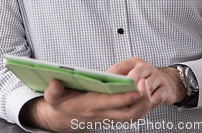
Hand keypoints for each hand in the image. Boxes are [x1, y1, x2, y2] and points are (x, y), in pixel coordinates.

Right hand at [19, 77, 150, 132]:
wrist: (62, 119)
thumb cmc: (61, 105)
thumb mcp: (53, 97)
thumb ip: (53, 90)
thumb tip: (55, 82)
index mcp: (90, 105)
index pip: (112, 102)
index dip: (126, 95)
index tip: (138, 86)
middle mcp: (102, 113)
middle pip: (128, 112)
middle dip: (141, 101)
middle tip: (147, 84)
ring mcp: (109, 116)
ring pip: (132, 115)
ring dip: (144, 104)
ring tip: (148, 87)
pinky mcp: (112, 115)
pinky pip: (130, 114)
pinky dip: (140, 106)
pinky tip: (144, 93)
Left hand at [107, 57, 186, 108]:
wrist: (169, 82)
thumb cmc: (145, 79)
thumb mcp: (133, 74)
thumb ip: (120, 78)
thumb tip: (103, 87)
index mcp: (135, 62)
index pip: (119, 67)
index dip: (111, 78)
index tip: (104, 88)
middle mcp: (146, 67)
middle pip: (135, 75)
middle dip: (127, 87)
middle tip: (120, 97)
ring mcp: (157, 77)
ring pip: (146, 88)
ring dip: (139, 98)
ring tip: (132, 105)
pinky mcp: (166, 89)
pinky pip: (156, 98)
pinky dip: (149, 104)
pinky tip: (144, 108)